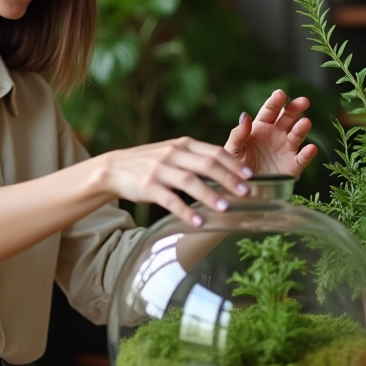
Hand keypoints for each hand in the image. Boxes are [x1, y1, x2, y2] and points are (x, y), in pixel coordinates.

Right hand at [95, 137, 251, 226]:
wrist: (115, 168)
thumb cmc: (150, 162)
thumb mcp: (173, 152)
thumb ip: (196, 157)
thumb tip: (229, 170)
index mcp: (183, 144)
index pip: (214, 152)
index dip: (234, 164)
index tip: (250, 176)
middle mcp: (173, 154)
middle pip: (207, 165)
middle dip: (229, 179)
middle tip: (246, 193)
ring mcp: (159, 170)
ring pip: (190, 181)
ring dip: (210, 195)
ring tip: (226, 207)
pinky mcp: (148, 186)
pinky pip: (170, 200)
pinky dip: (185, 211)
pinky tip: (198, 221)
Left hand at [224, 89, 318, 177]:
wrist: (244, 190)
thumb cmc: (236, 166)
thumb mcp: (233, 149)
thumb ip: (238, 134)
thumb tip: (245, 115)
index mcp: (261, 127)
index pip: (270, 111)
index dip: (275, 102)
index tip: (280, 94)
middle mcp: (276, 135)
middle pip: (288, 118)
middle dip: (295, 109)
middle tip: (303, 101)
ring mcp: (286, 149)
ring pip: (297, 134)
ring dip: (302, 128)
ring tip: (305, 123)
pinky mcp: (293, 165)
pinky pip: (302, 158)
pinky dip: (308, 153)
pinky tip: (311, 148)